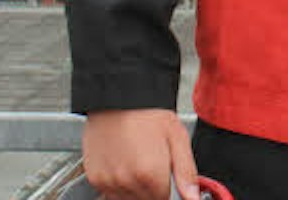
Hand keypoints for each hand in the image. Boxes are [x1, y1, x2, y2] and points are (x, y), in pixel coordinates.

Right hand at [81, 108, 199, 199]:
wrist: (118, 97)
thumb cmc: (148, 113)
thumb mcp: (177, 137)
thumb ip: (186, 172)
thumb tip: (192, 197)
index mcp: (151, 174)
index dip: (168, 189)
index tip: (167, 177)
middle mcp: (127, 181)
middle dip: (153, 189)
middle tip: (152, 165)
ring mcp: (109, 181)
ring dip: (135, 189)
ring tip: (137, 162)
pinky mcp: (95, 178)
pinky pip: (110, 193)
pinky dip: (118, 185)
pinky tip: (123, 164)